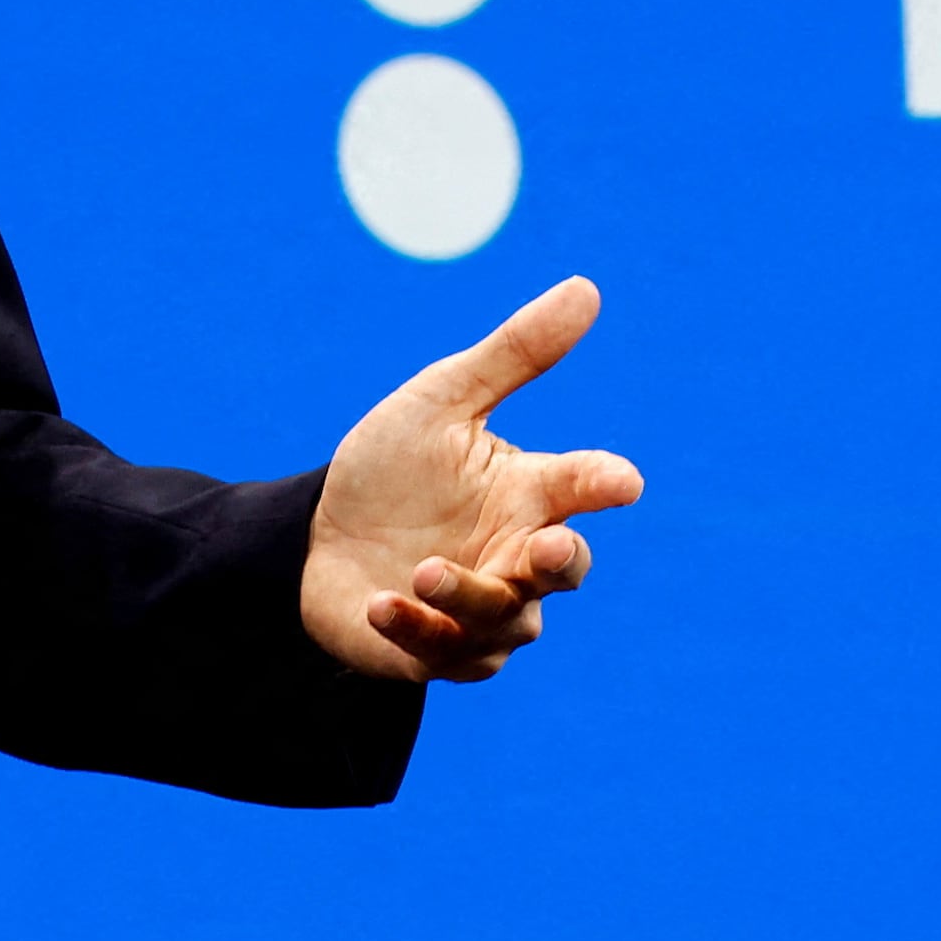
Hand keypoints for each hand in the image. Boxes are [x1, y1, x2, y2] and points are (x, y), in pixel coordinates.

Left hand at [301, 277, 645, 683]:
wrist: (317, 536)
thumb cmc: (391, 468)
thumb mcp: (442, 400)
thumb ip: (514, 354)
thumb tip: (587, 288)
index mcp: (529, 493)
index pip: (583, 486)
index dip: (606, 483)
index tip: (624, 481)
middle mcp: (516, 556)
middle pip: (563, 570)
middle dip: (560, 563)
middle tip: (546, 548)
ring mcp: (482, 610)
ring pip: (505, 619)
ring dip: (469, 597)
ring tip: (424, 570)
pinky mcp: (438, 650)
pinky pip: (445, 652)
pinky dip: (417, 630)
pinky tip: (383, 603)